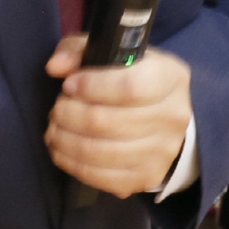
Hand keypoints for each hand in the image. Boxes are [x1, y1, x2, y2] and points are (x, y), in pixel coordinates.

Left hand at [43, 37, 190, 196]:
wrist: (168, 118)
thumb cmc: (135, 80)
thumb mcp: (113, 53)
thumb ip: (80, 51)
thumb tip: (55, 66)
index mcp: (170, 78)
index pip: (129, 87)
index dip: (91, 86)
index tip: (69, 84)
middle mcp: (173, 117)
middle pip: (106, 122)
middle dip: (68, 114)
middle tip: (57, 108)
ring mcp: (162, 152)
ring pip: (98, 152)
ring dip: (64, 140)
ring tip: (55, 128)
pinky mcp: (147, 177)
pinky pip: (100, 177)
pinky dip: (71, 163)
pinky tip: (62, 150)